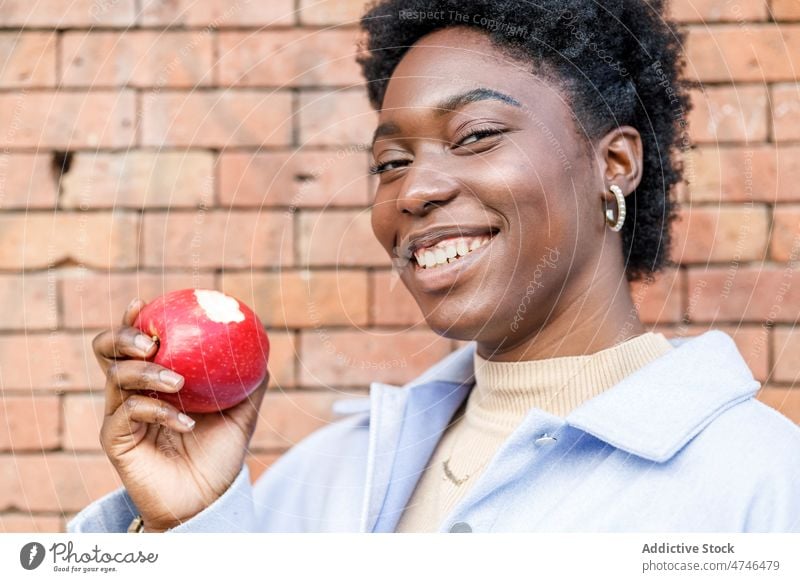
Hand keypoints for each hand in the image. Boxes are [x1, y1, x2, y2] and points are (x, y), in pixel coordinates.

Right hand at [93, 298, 267, 531]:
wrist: (205, 500)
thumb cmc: (218, 456)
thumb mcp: (240, 416)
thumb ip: (248, 386)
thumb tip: (265, 353)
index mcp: (153, 381)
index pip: (135, 343)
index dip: (132, 320)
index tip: (144, 302)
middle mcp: (131, 393)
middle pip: (108, 351)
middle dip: (123, 337)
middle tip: (153, 341)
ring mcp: (120, 416)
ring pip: (116, 378)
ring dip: (147, 373)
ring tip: (178, 382)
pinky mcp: (115, 440)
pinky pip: (128, 414)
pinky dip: (158, 411)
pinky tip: (186, 422)